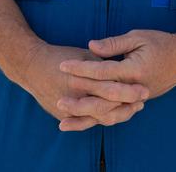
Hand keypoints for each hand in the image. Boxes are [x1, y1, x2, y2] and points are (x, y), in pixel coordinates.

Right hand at [14, 42, 147, 130]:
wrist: (30, 65)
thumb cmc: (60, 56)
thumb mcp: (84, 54)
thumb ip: (102, 62)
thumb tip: (122, 66)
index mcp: (81, 78)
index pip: (110, 88)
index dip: (128, 90)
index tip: (144, 89)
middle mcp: (75, 95)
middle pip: (106, 106)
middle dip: (127, 106)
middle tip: (142, 102)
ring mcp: (67, 108)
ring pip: (98, 118)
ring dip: (117, 115)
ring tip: (133, 109)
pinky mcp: (62, 115)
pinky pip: (87, 121)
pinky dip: (102, 119)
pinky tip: (115, 114)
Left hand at [56, 30, 175, 129]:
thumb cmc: (161, 43)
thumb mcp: (138, 37)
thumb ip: (114, 44)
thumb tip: (91, 47)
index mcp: (133, 70)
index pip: (101, 71)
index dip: (80, 68)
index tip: (63, 66)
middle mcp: (134, 89)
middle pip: (102, 99)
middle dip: (78, 100)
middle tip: (58, 99)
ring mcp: (137, 99)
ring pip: (108, 114)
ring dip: (86, 118)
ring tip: (64, 120)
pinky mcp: (137, 103)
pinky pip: (116, 115)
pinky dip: (99, 119)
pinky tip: (84, 121)